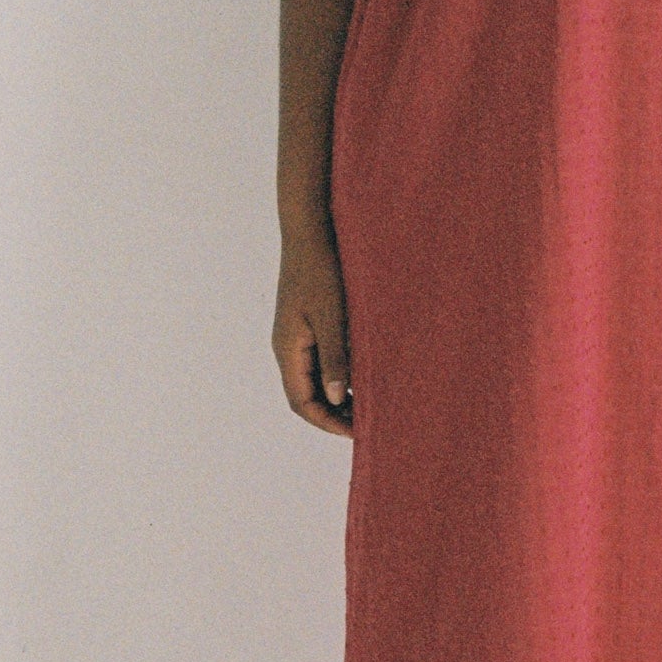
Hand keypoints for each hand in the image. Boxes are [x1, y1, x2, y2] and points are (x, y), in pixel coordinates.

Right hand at [274, 222, 353, 434]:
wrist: (311, 229)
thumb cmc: (322, 269)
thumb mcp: (332, 315)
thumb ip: (335, 357)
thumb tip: (338, 399)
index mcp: (288, 349)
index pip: (302, 403)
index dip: (328, 422)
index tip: (358, 432)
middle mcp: (289, 347)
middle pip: (307, 395)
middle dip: (335, 413)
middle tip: (370, 423)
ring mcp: (297, 335)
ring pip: (316, 378)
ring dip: (339, 394)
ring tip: (372, 403)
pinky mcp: (309, 322)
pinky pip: (322, 358)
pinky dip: (341, 372)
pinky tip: (367, 373)